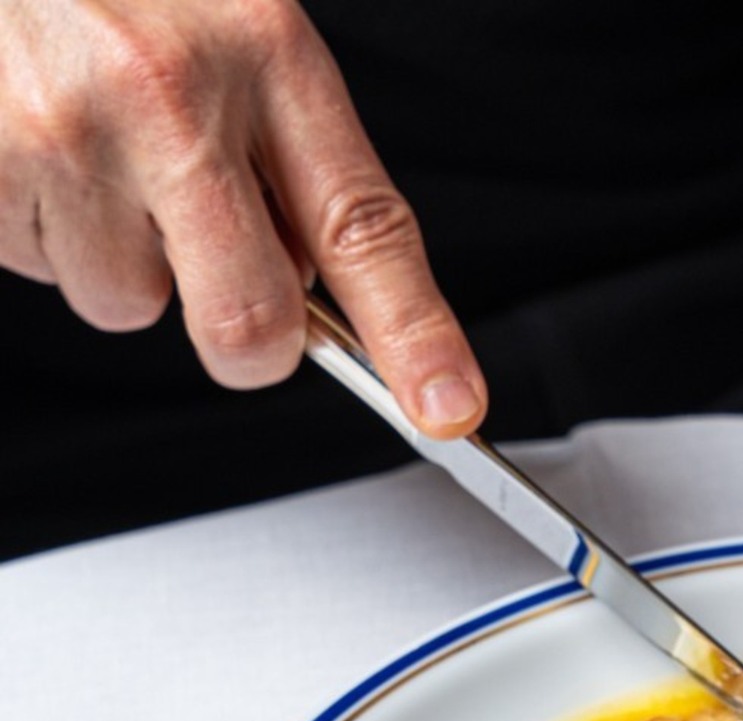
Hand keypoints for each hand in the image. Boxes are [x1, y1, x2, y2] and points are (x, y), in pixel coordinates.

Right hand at [0, 0, 484, 433]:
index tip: (448, 407)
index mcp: (262, 51)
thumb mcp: (234, 24)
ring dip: (118, 254)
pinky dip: (43, 225)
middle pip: (249, 324)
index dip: (414, 335)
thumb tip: (311, 290)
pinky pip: (42, 270)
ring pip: (130, 305)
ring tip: (90, 142)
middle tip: (208, 255)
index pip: (364, 228)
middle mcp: (170, 95)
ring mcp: (70, 134)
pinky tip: (35, 136)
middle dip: (240, 330)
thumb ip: (287, 157)